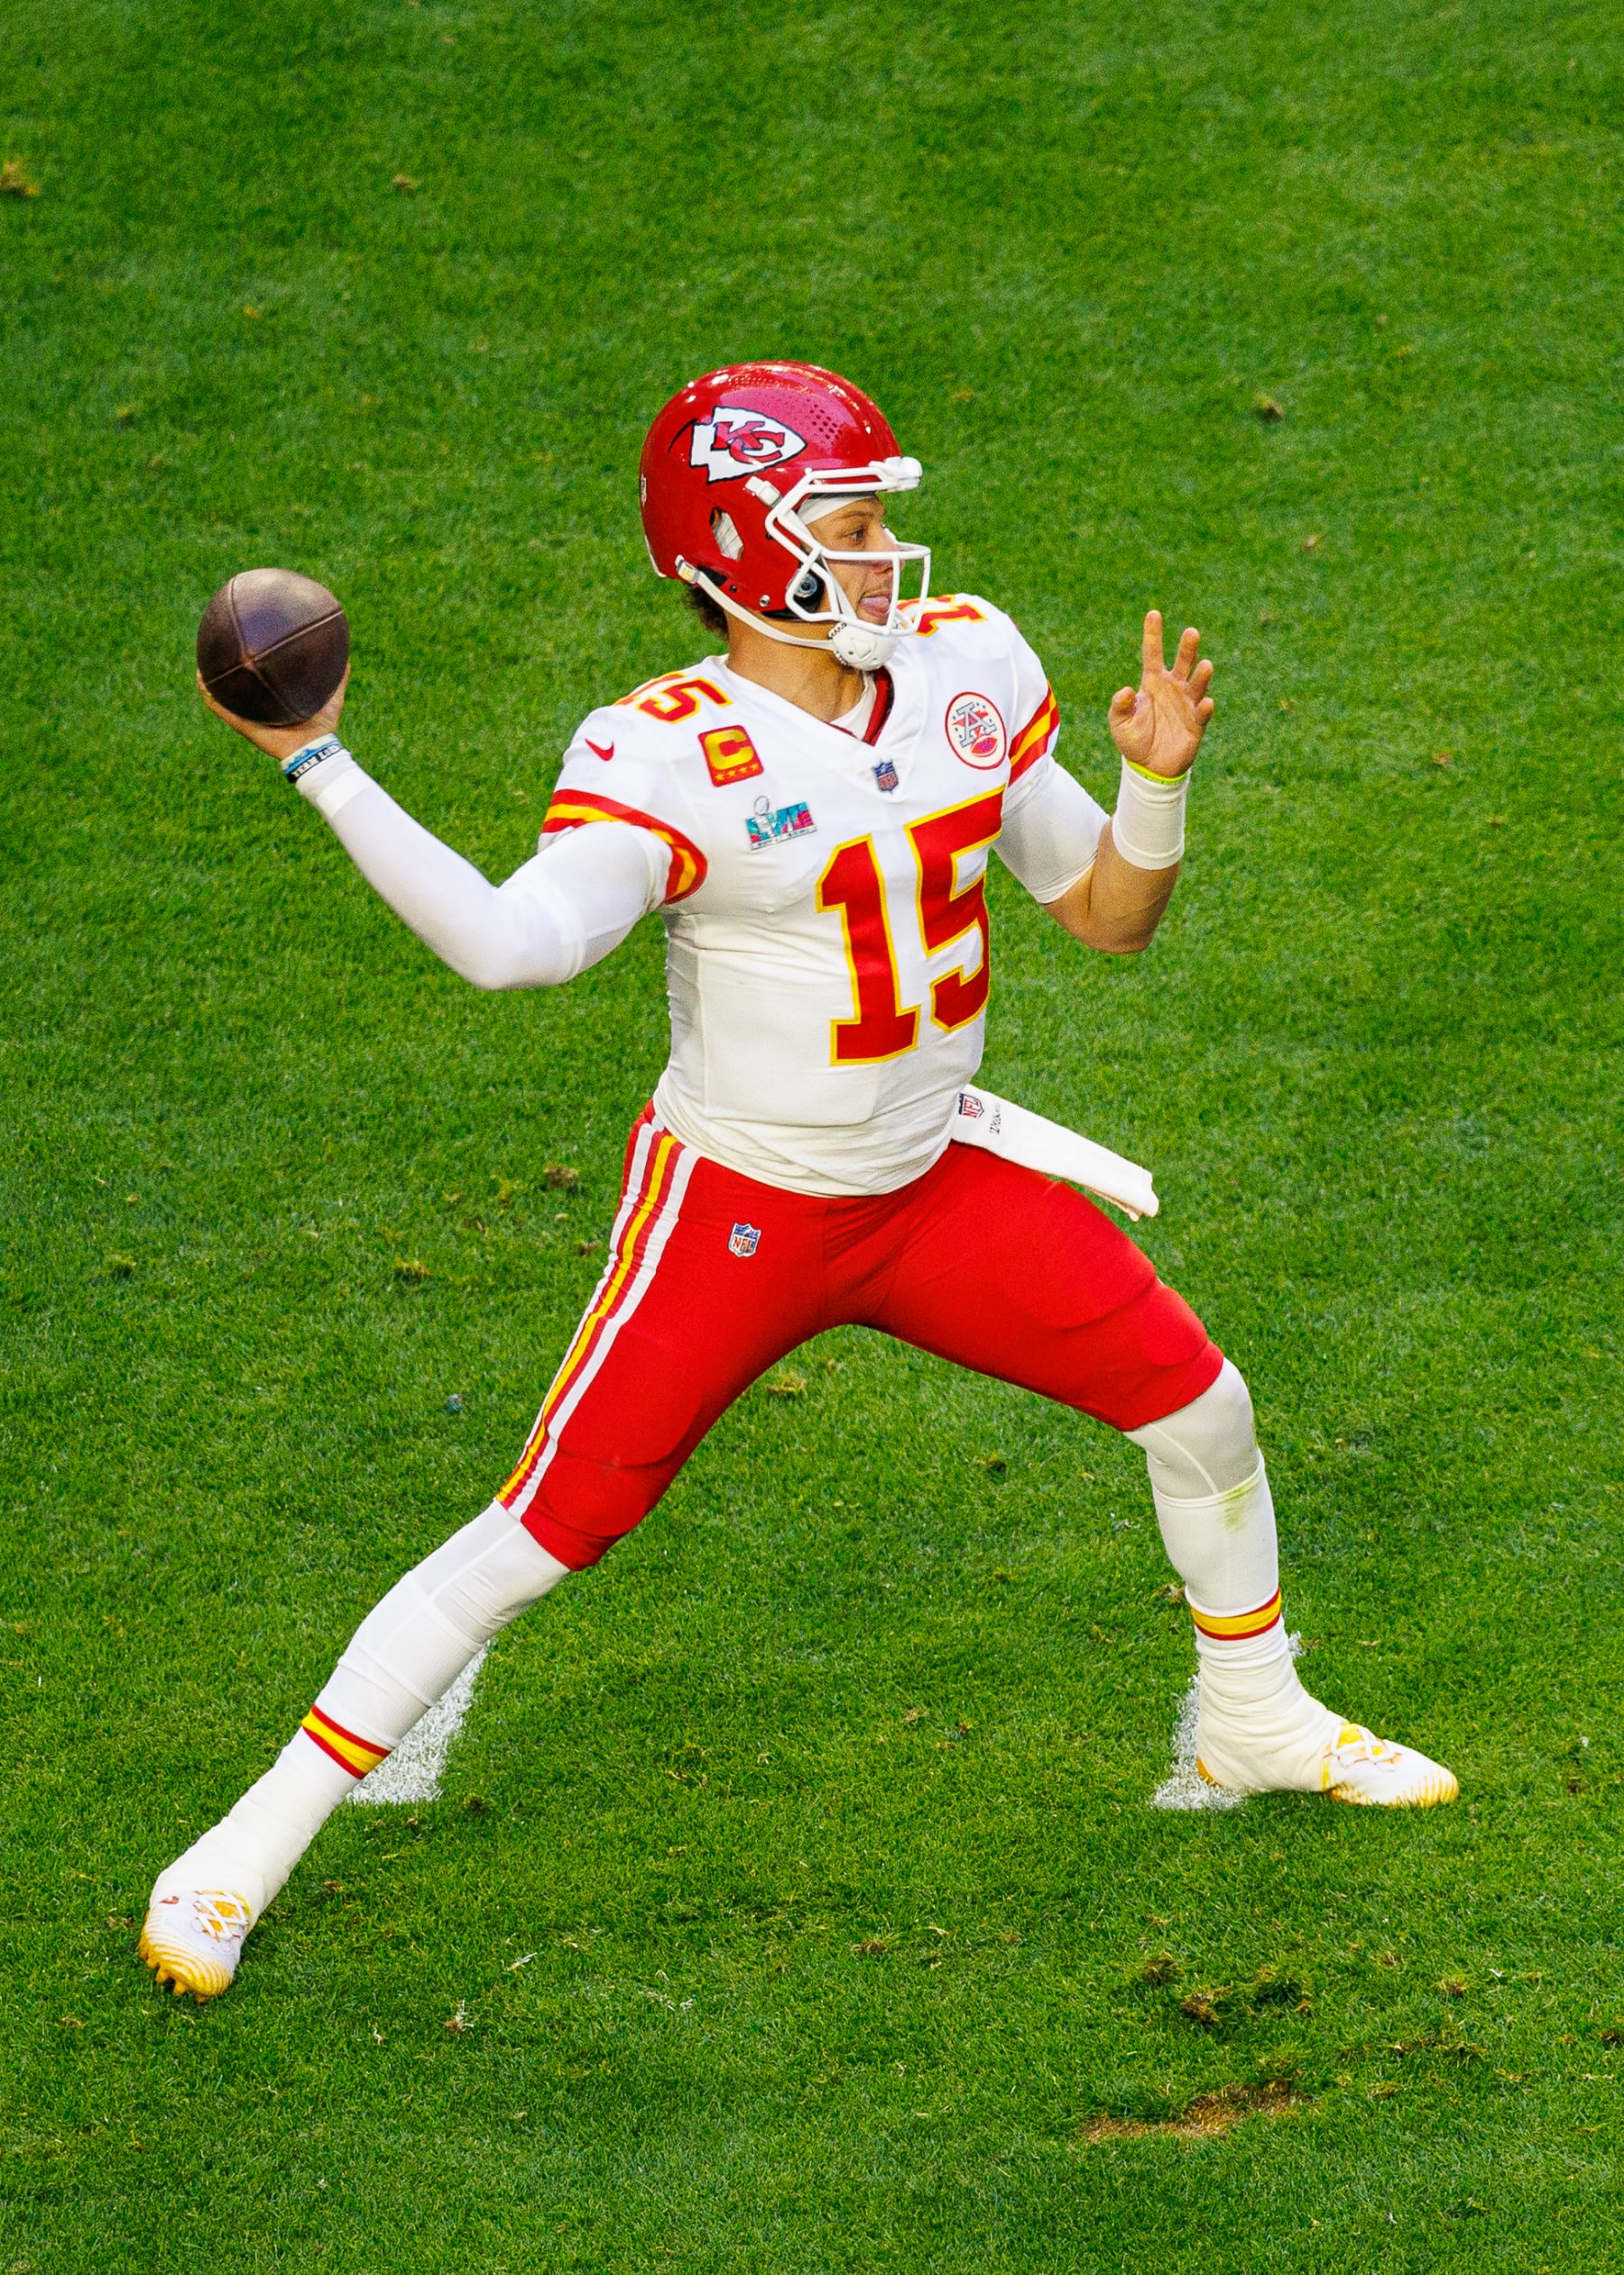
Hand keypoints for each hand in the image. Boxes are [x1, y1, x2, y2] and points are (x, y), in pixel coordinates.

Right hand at [196, 663, 349, 761]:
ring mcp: (249, 715)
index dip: (252, 669)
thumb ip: (338, 678)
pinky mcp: (242, 724)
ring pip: (223, 695)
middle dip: (229, 671)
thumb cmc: (323, 728)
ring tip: (203, 663)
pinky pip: (220, 707)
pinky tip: (202, 678)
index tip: (245, 649)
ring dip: (211, 680)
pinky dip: (209, 693)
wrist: (315, 749)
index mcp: (276, 702)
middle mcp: (260, 708)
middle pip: (239, 688)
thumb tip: (346, 658)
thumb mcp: (332, 696)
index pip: (260, 684)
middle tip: (219, 650)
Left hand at [1107, 611, 1213, 778]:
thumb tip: (1127, 690)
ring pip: (1197, 684)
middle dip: (1187, 648)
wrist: (1149, 767)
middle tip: (1191, 632)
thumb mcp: (1119, 723)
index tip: (1153, 614)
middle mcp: (1173, 688)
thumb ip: (1120, 706)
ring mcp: (1187, 704)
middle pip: (1183, 662)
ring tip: (1205, 665)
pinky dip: (1205, 708)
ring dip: (1201, 675)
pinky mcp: (1197, 723)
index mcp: (1153, 683)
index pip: (1153, 654)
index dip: (1153, 635)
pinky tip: (1205, 703)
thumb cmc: (1133, 740)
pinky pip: (1202, 713)